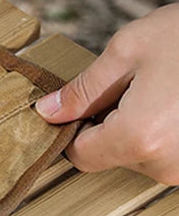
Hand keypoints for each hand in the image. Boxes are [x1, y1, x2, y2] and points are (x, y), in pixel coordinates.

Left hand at [35, 3, 178, 183]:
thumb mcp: (128, 52)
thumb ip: (84, 89)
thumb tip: (48, 111)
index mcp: (139, 138)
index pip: (81, 156)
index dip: (69, 130)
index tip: (73, 105)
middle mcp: (167, 164)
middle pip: (112, 155)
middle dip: (108, 122)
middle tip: (127, 83)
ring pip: (142, 155)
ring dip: (138, 125)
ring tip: (159, 87)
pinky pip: (170, 153)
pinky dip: (164, 129)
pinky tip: (174, 98)